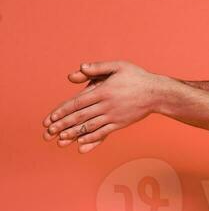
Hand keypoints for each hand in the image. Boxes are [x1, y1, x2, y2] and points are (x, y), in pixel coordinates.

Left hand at [42, 60, 161, 152]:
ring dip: (74, 134)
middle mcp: (107, 105)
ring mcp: (114, 116)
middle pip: (80, 117)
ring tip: (60, 140)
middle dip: (63, 125)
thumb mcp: (118, 66)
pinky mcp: (120, 124)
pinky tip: (81, 144)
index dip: (62, 111)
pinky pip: (103, 133)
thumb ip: (98, 67)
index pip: (78, 102)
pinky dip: (91, 139)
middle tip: (48, 132)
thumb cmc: (137, 77)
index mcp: (104, 91)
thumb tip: (79, 69)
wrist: (157, 93)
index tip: (50, 118)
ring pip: (90, 127)